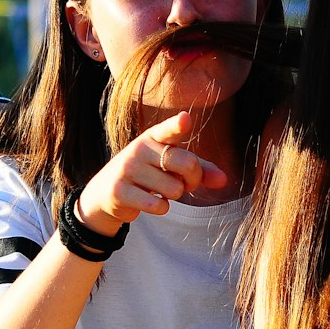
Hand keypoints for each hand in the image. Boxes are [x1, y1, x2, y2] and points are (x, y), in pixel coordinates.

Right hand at [73, 110, 227, 234]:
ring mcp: (127, 169)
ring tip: (159, 191)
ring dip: (173, 196)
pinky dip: (161, 208)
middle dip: (192, 179)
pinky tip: (149, 202)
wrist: (106, 194)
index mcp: (153, 137)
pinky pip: (158, 205)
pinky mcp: (119, 191)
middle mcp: (139, 148)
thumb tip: (224, 180)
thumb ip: (199, 170)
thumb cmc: (147, 176)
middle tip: (184, 184)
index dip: (178, 125)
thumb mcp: (170, 167)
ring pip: (174, 188)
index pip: (168, 130)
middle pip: (185, 164)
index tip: (185, 120)